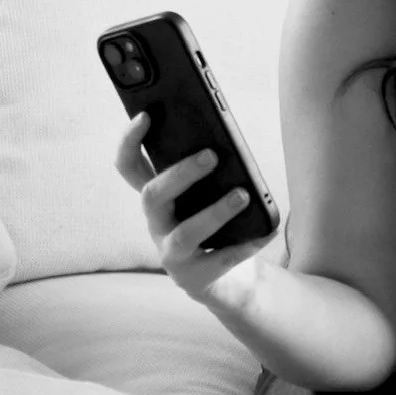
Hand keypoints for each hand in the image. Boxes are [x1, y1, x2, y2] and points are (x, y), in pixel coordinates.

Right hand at [114, 112, 270, 302]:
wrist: (226, 279)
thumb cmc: (216, 224)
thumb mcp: (206, 195)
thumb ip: (207, 170)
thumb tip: (225, 141)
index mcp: (158, 198)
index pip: (129, 167)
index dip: (130, 141)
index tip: (146, 115)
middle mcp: (157, 224)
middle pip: (152, 196)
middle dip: (181, 174)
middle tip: (212, 155)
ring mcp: (173, 254)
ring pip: (185, 233)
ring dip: (215, 212)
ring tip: (243, 195)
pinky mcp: (196, 278)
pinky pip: (220, 260)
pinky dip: (245, 245)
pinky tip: (266, 231)